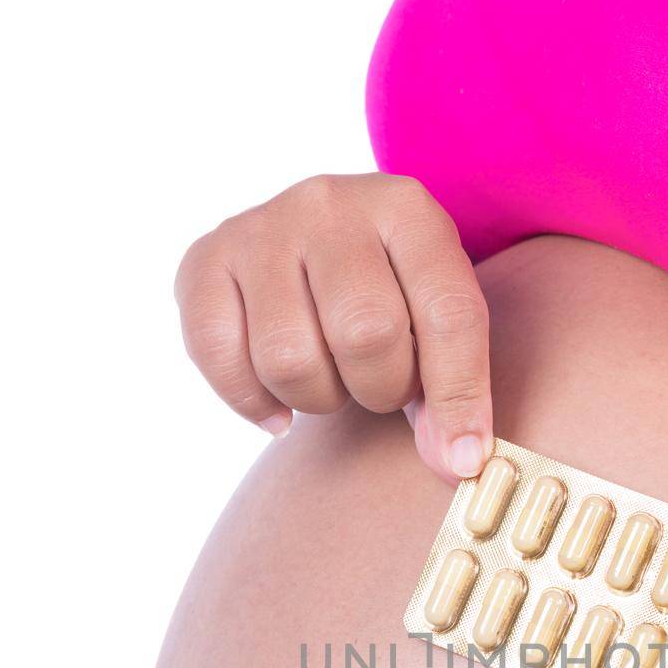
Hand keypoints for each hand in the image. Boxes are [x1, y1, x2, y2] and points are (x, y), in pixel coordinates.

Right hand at [174, 173, 493, 481]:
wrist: (313, 250)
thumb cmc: (390, 299)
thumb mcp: (434, 324)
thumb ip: (450, 393)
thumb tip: (456, 464)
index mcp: (409, 210)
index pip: (448, 312)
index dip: (460, 396)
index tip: (462, 460)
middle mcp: (332, 203)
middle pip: (364, 333)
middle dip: (380, 389)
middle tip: (379, 387)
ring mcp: (261, 227)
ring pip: (288, 357)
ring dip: (316, 398)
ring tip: (329, 380)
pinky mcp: (205, 258)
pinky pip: (217, 355)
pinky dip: (251, 401)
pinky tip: (277, 402)